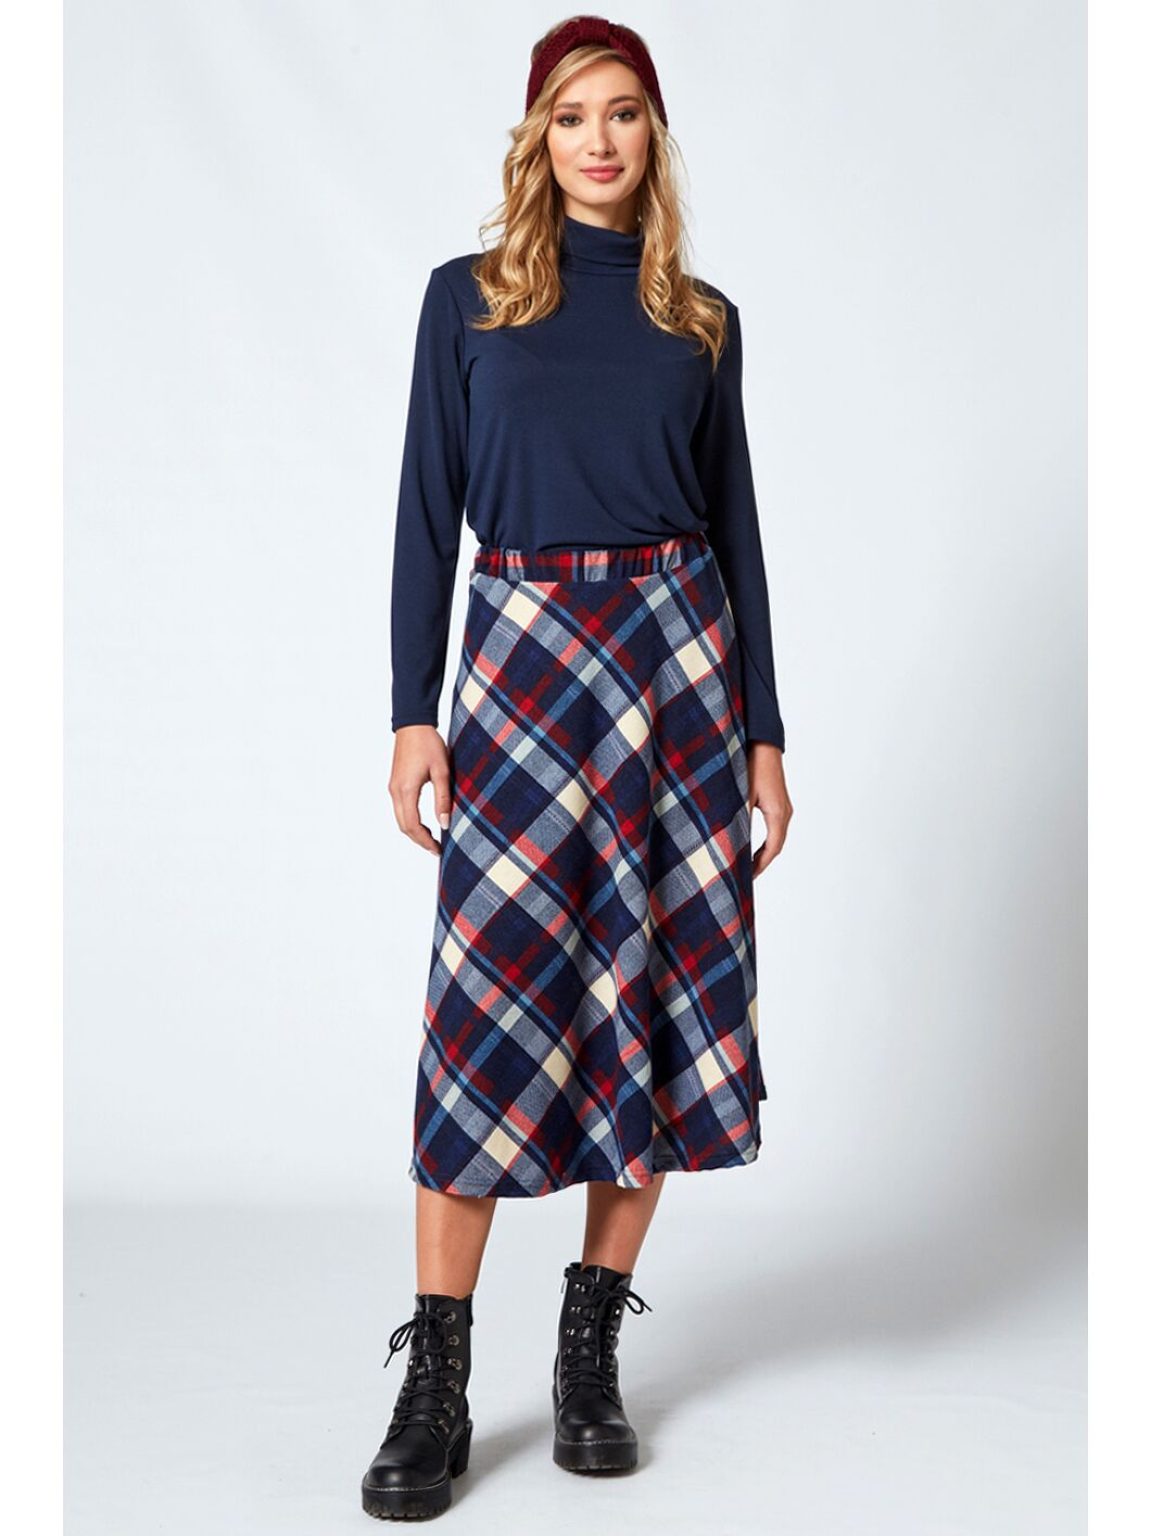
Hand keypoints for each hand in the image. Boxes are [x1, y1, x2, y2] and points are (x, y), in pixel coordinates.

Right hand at [389, 725, 452, 854]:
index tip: (438, 849)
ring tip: (432, 838)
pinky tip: (424, 823)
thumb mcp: (442, 771)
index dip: (425, 841)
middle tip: (437, 849)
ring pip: (401, 819)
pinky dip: (410, 821)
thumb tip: (445, 823)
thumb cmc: (429, 744)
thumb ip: (443, 798)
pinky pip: (400, 809)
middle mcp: (395, 791)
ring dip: (415, 832)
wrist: (413, 724)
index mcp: (406, 790)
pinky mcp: (395, 783)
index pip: (412, 826)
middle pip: (404, 826)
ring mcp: (393, 787)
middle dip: (419, 840)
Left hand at [747, 742, 792, 876]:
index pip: (773, 848)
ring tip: (747, 865)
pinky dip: (764, 840)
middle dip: (761, 862)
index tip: (747, 878)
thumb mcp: (741, 794)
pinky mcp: (778, 801)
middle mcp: (785, 812)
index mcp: (778, 813)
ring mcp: (783, 806)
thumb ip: (738, 818)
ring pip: (776, 837)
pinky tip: (751, 844)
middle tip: (746, 877)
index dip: (760, 865)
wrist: (762, 741)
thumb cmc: (752, 764)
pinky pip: (774, 827)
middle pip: (776, 845)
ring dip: (763, 852)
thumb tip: (729, 841)